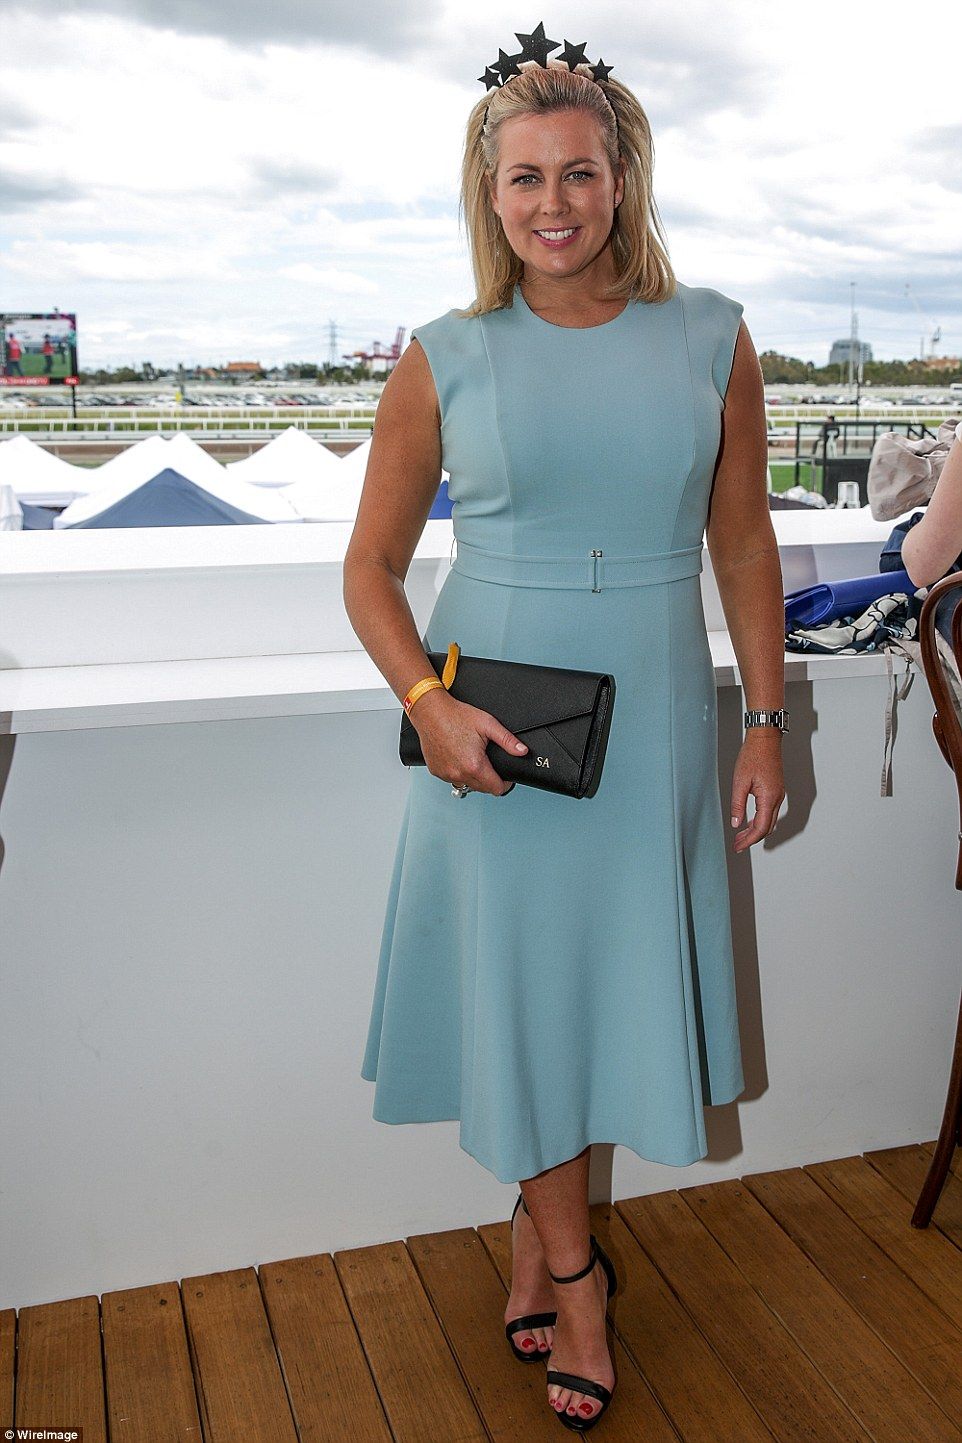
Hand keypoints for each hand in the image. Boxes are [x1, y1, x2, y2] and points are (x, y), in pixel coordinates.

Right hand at [411, 688, 527, 795]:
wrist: (430, 711)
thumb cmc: (456, 716)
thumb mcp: (488, 724)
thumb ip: (507, 740)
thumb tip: (522, 751)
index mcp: (474, 765)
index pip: (496, 789)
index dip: (505, 783)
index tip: (504, 775)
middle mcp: (458, 774)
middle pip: (483, 789)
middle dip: (489, 779)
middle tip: (487, 761)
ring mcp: (446, 774)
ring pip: (467, 785)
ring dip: (473, 777)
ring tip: (472, 757)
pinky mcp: (436, 771)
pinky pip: (452, 779)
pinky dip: (458, 772)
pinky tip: (458, 757)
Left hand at [730, 730, 784, 851]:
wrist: (765, 739)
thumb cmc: (753, 755)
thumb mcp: (739, 781)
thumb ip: (737, 805)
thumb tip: (736, 824)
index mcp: (769, 798)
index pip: (761, 828)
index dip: (749, 840)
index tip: (737, 847)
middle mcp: (777, 798)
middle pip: (767, 828)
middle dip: (752, 838)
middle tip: (737, 844)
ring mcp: (778, 794)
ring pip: (769, 820)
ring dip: (755, 830)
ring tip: (740, 835)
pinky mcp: (776, 790)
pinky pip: (770, 811)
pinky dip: (759, 820)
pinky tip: (748, 821)